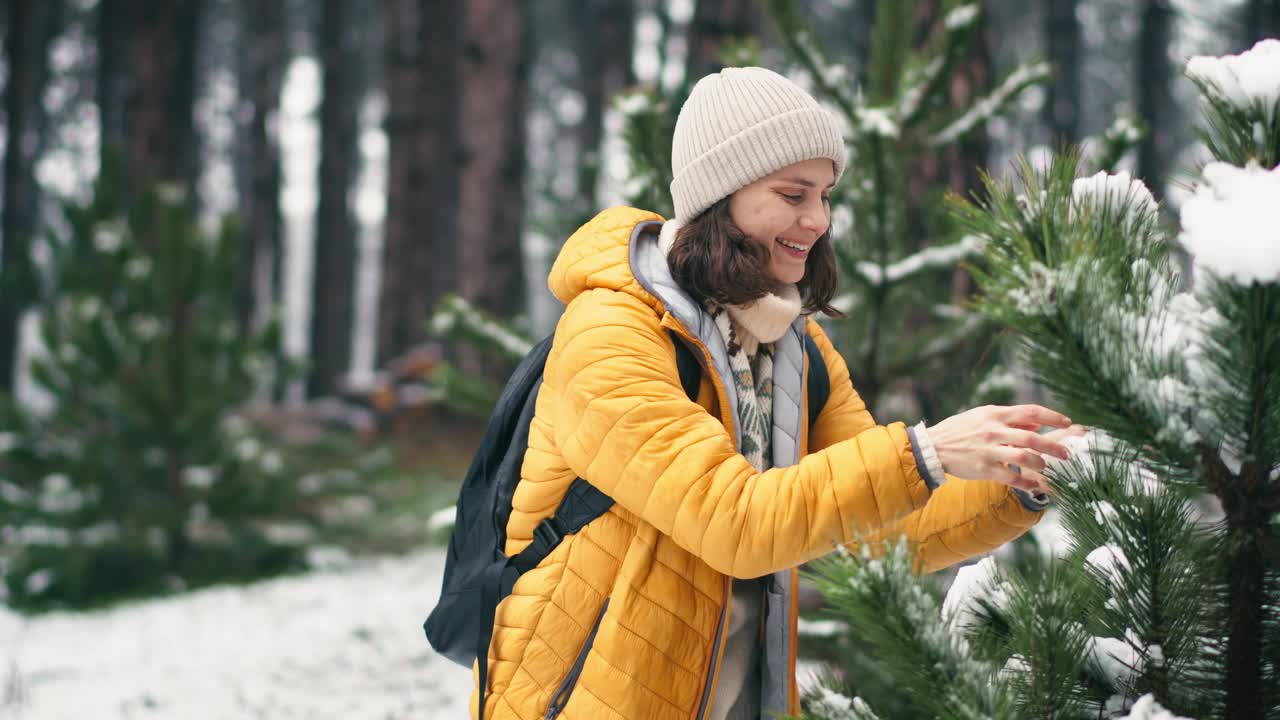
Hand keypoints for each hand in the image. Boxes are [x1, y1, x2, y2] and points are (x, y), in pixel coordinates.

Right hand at [926, 405, 1081, 494]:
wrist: (933, 447)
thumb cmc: (959, 429)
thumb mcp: (982, 416)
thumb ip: (1009, 419)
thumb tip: (1035, 424)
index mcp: (995, 414)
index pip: (1031, 412)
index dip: (1052, 417)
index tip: (1067, 422)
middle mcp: (994, 431)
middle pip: (1032, 438)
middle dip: (1053, 446)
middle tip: (1066, 453)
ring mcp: (989, 450)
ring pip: (1024, 457)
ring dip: (1041, 464)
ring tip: (1048, 468)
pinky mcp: (984, 468)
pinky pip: (1011, 477)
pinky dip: (1026, 482)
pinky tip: (1034, 485)